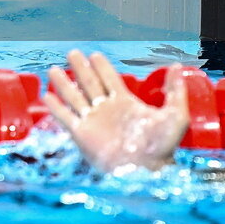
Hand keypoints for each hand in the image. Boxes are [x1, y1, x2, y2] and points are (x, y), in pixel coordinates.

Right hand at [43, 50, 189, 173]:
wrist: (146, 170)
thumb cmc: (163, 146)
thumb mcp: (175, 115)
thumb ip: (175, 90)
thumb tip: (177, 66)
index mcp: (126, 103)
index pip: (110, 79)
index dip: (102, 67)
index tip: (95, 54)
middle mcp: (106, 109)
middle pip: (90, 83)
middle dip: (81, 68)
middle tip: (72, 53)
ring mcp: (93, 121)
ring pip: (74, 96)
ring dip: (63, 83)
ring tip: (53, 69)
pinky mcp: (81, 134)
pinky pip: (65, 117)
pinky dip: (55, 107)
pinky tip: (47, 96)